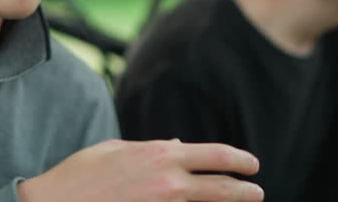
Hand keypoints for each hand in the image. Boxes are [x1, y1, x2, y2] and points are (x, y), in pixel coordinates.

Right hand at [18, 138, 263, 201]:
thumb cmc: (80, 176)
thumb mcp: (115, 151)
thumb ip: (152, 149)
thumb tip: (180, 146)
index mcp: (161, 155)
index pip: (214, 156)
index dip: (238, 160)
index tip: (251, 165)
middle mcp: (168, 183)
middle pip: (221, 189)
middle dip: (244, 191)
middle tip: (257, 192)